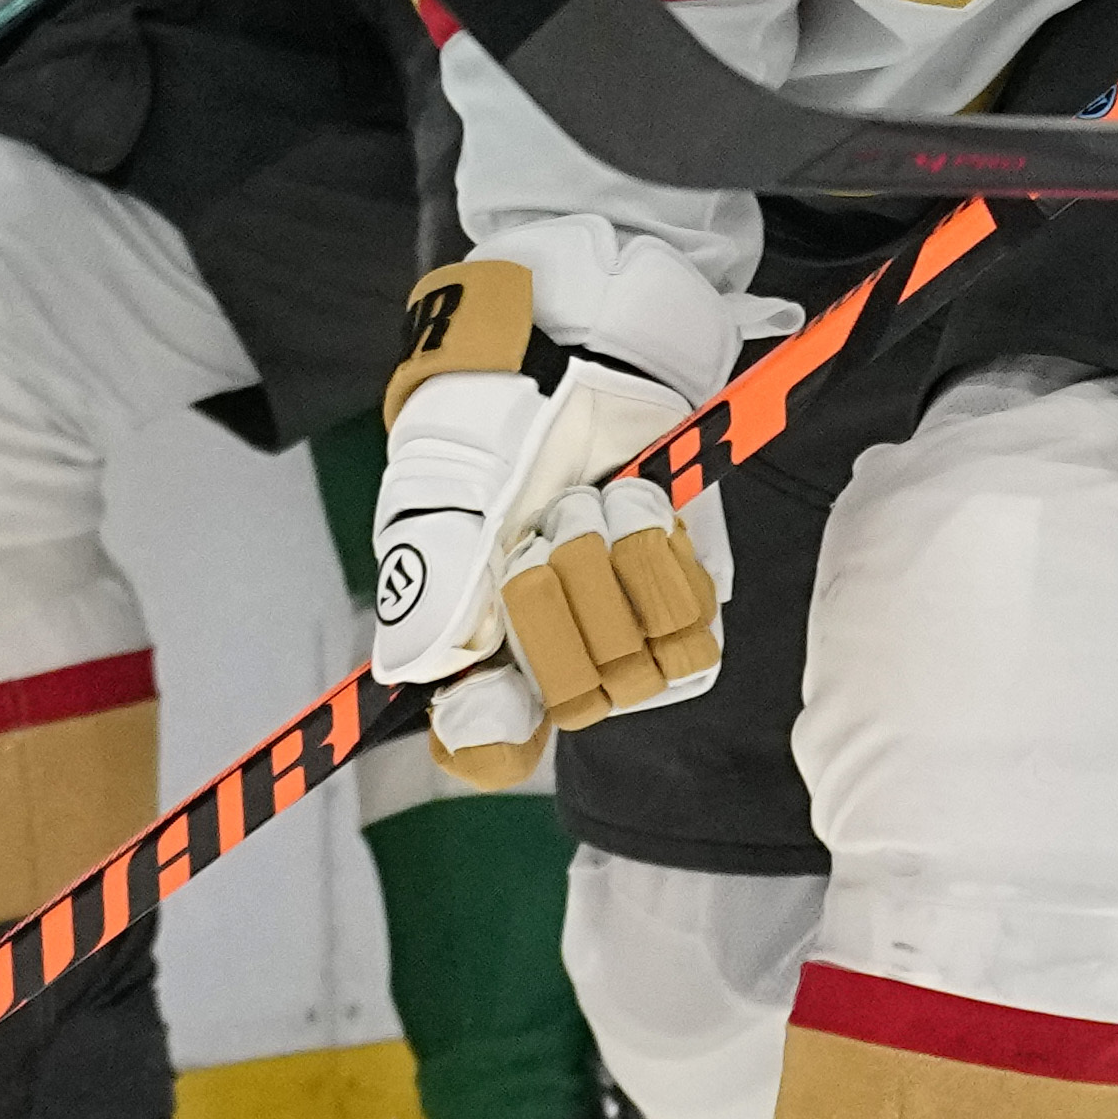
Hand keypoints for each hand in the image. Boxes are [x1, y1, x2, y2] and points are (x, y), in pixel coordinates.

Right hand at [367, 264, 727, 780]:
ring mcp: (625, 633)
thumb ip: (429, 614)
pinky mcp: (685, 596)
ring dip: (605, 561)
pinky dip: (652, 544)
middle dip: (555, 597)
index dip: (491, 734)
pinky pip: (688, 617)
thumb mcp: (433, 523)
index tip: (488, 690)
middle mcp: (555, 658)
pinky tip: (628, 501)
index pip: (492, 748)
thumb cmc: (491, 446)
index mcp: (483, 655)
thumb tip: (436, 700)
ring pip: (635, 659)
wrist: (566, 369)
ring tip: (585, 506)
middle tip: (538, 532)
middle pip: (576, 697)